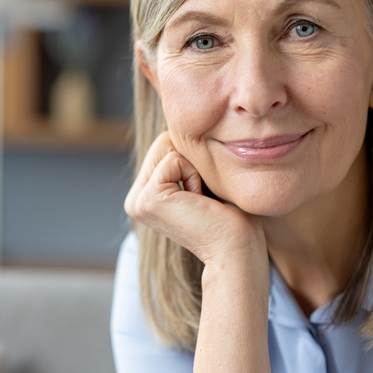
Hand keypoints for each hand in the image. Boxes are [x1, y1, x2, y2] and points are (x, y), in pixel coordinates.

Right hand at [124, 132, 266, 266]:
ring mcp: (137, 201)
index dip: (194, 160)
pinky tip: (199, 203)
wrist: (237, 249)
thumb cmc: (231, 216)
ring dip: (194, 169)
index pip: (165, 145)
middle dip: (192, 161)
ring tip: (201, 201)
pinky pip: (175, 159)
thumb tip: (185, 122)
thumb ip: (186, 157)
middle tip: (203, 198)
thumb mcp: (202, 179)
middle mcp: (134, 199)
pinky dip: (194, 176)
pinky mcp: (148, 199)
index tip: (203, 196)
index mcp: (144, 195)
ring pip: (168, 146)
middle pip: (164, 141)